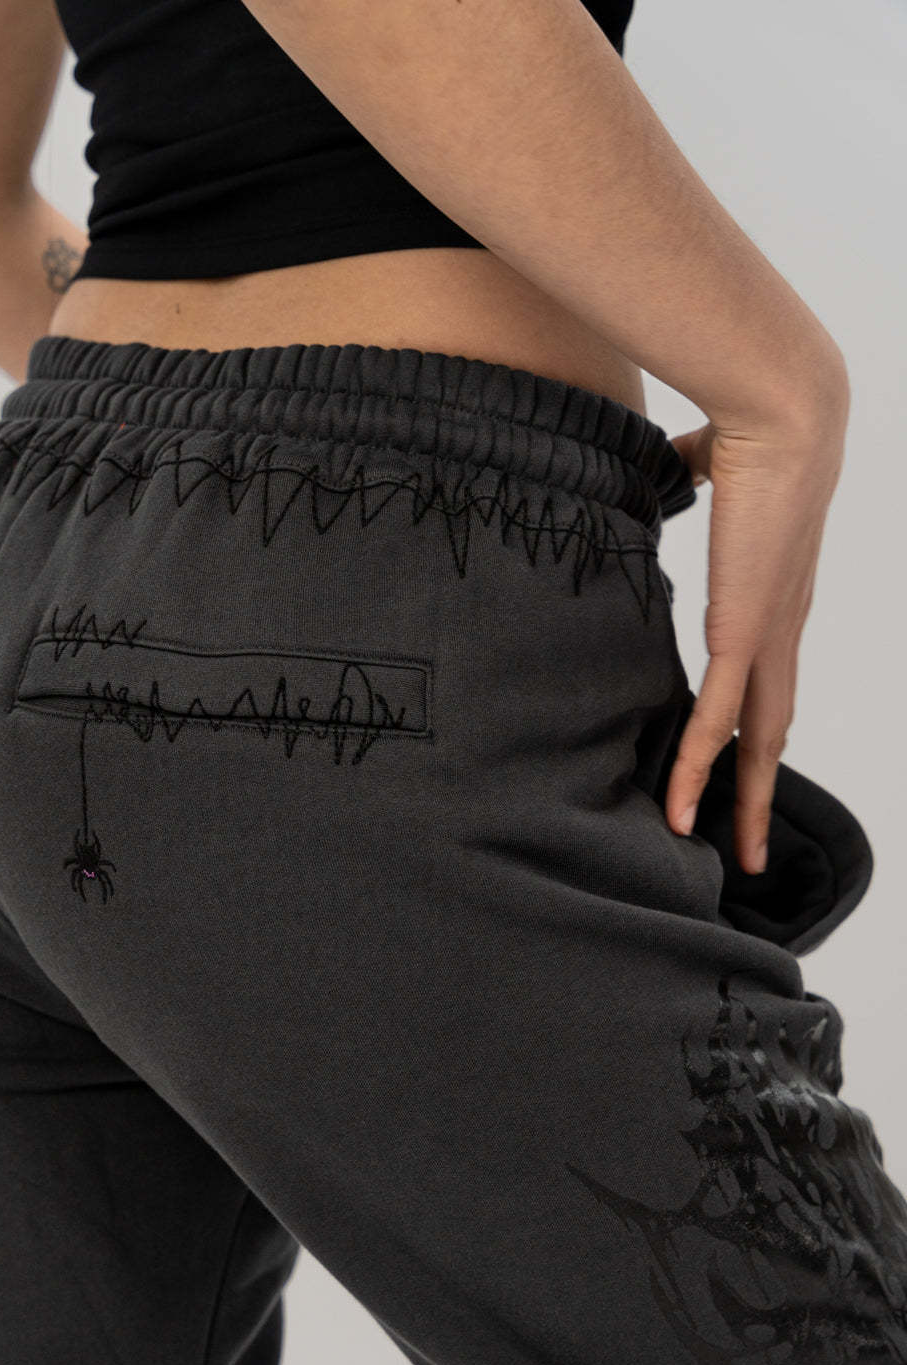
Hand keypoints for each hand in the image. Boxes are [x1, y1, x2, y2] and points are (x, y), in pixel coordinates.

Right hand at [664, 385, 848, 874]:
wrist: (788, 416)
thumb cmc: (755, 428)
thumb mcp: (711, 467)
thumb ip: (691, 479)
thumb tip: (670, 464)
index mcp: (772, 597)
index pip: (765, 679)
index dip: (755, 727)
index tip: (740, 762)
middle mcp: (780, 629)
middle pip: (773, 731)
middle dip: (762, 793)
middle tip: (749, 845)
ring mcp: (767, 637)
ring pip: (756, 742)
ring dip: (744, 802)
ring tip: (733, 854)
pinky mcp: (745, 634)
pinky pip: (716, 719)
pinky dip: (697, 769)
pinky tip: (682, 810)